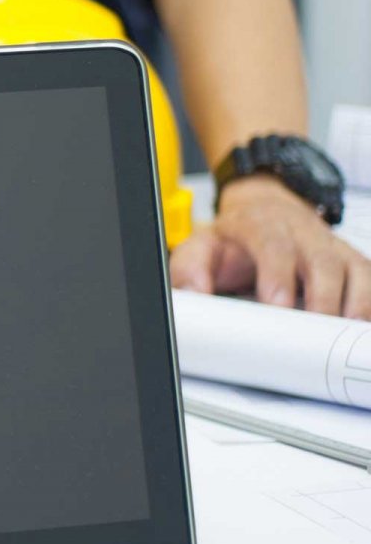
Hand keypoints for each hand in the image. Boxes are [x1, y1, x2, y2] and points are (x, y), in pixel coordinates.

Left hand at [170, 177, 370, 318]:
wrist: (265, 210)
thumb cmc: (235, 238)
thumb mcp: (201, 245)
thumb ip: (190, 268)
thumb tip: (193, 294)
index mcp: (263, 225)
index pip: (274, 245)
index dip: (278, 275)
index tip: (277, 305)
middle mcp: (304, 233)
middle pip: (322, 261)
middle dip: (322, 296)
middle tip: (316, 329)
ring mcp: (333, 246)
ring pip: (356, 269)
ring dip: (357, 302)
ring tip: (349, 333)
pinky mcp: (353, 261)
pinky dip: (370, 303)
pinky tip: (363, 327)